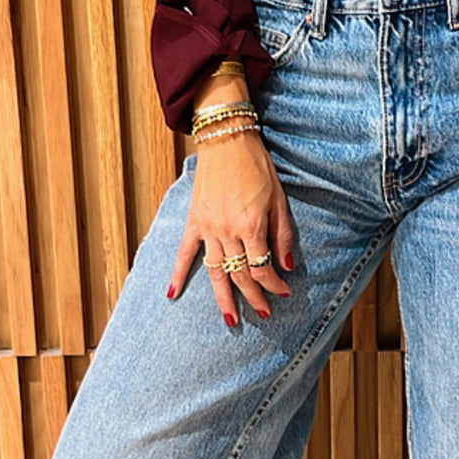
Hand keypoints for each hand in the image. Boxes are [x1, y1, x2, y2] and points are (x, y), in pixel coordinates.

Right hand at [167, 126, 293, 327]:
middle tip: (263, 314)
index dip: (274, 284)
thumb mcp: (279, 199)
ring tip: (231, 319)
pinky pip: (184, 253)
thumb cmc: (257, 166)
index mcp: (251, 225)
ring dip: (223, 298)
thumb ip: (282, 234)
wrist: (226, 139)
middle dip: (253, 297)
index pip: (263, 267)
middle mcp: (228, 231)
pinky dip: (177, 274)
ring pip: (215, 272)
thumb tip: (286, 266)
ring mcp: (208, 228)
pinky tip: (172, 294)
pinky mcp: (194, 221)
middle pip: (240, 275)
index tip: (283, 292)